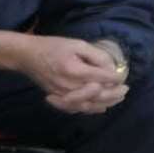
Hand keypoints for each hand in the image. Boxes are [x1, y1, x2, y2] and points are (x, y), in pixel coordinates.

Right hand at [0, 32, 123, 111]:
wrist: (27, 56)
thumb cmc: (52, 46)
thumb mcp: (76, 44)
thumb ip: (95, 55)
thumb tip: (111, 68)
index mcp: (74, 70)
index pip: (103, 78)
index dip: (116, 78)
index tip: (122, 75)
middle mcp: (70, 86)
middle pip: (99, 95)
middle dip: (115, 93)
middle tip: (126, 89)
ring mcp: (64, 95)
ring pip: (90, 105)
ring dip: (107, 102)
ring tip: (118, 98)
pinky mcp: (59, 99)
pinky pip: (78, 109)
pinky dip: (92, 109)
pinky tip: (101, 106)